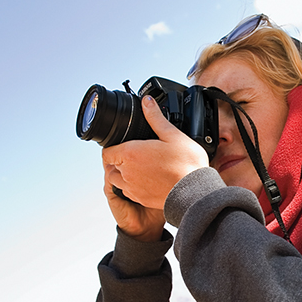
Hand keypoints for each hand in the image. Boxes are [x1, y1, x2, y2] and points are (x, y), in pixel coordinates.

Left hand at [102, 96, 209, 237]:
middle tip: (134, 155)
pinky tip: (148, 180)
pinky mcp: (141, 199)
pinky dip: (133, 186)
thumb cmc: (186, 165)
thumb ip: (155, 117)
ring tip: (140, 168)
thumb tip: (147, 101)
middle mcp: (127, 172)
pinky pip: (129, 193)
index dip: (113, 147)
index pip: (107, 152)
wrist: (195, 193)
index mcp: (130, 154)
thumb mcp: (172, 135)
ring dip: (123, 174)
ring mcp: (133, 188)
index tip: (122, 144)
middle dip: (118, 160)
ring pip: (117, 181)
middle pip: (111, 166)